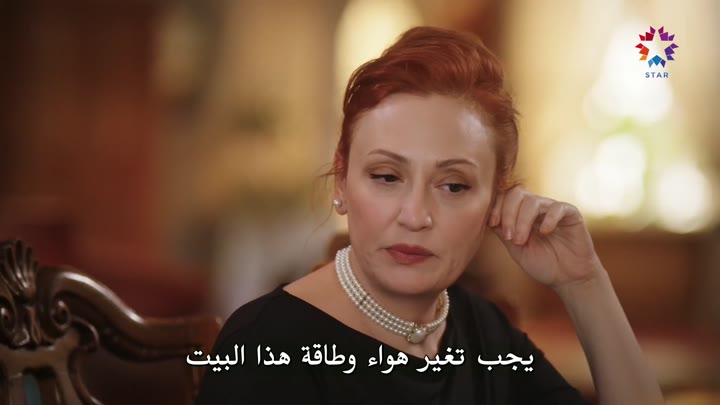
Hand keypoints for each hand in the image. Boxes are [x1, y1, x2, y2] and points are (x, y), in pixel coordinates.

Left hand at [487, 186, 603, 289]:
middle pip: (517, 193)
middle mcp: (537, 208)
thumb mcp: (516, 249)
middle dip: (508, 213)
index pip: (505, 196)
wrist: (569, 278)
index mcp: (521, 213)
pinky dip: (548, 219)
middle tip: (509, 236)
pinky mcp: (571, 215)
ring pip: (533, 201)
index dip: (496, 206)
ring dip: (522, 221)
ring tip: (521, 241)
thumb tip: (485, 217)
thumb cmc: (543, 264)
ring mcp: (553, 210)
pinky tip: (544, 232)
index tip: (492, 224)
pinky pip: (558, 208)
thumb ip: (503, 232)